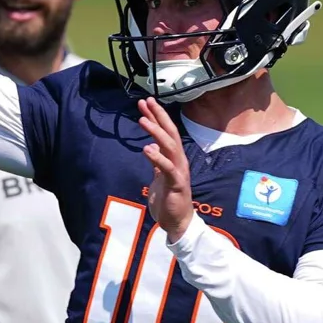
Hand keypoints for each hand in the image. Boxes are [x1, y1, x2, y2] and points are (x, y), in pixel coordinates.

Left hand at [138, 97, 193, 240]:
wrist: (178, 222)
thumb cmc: (169, 200)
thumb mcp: (159, 176)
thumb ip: (157, 161)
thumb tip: (151, 146)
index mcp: (174, 158)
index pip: (166, 132)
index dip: (157, 117)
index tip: (146, 103)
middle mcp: (179, 161)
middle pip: (170, 133)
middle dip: (158, 116)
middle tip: (146, 101)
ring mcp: (179, 171)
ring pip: (170, 146)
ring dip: (156, 131)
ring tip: (143, 119)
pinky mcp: (177, 184)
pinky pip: (167, 168)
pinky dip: (157, 157)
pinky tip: (147, 148)